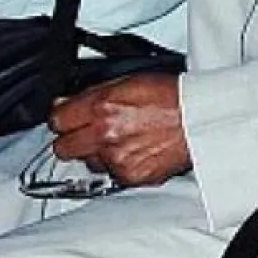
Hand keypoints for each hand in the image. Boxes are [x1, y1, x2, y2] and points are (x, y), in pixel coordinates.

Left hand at [48, 72, 190, 186]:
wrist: (201, 119)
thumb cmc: (172, 97)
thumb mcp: (128, 81)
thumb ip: (91, 94)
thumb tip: (66, 103)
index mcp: (102, 107)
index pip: (56, 121)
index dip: (64, 119)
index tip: (70, 119)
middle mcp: (106, 135)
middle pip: (63, 148)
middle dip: (73, 140)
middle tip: (90, 133)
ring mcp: (117, 159)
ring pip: (88, 163)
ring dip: (99, 153)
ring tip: (123, 139)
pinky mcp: (131, 176)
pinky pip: (112, 175)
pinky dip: (120, 165)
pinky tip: (136, 150)